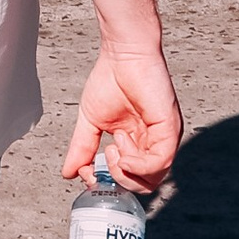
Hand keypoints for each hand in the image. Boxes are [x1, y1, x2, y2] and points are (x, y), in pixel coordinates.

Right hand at [61, 37, 182, 194]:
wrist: (122, 53)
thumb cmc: (111, 78)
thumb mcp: (90, 121)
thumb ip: (82, 148)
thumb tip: (69, 172)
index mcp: (139, 142)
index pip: (132, 177)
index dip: (110, 181)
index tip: (91, 172)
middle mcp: (154, 143)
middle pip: (145, 184)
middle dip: (119, 180)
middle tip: (105, 158)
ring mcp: (164, 138)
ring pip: (153, 178)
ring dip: (126, 170)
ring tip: (114, 147)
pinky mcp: (169, 130)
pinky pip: (159, 162)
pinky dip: (137, 164)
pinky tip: (121, 151)